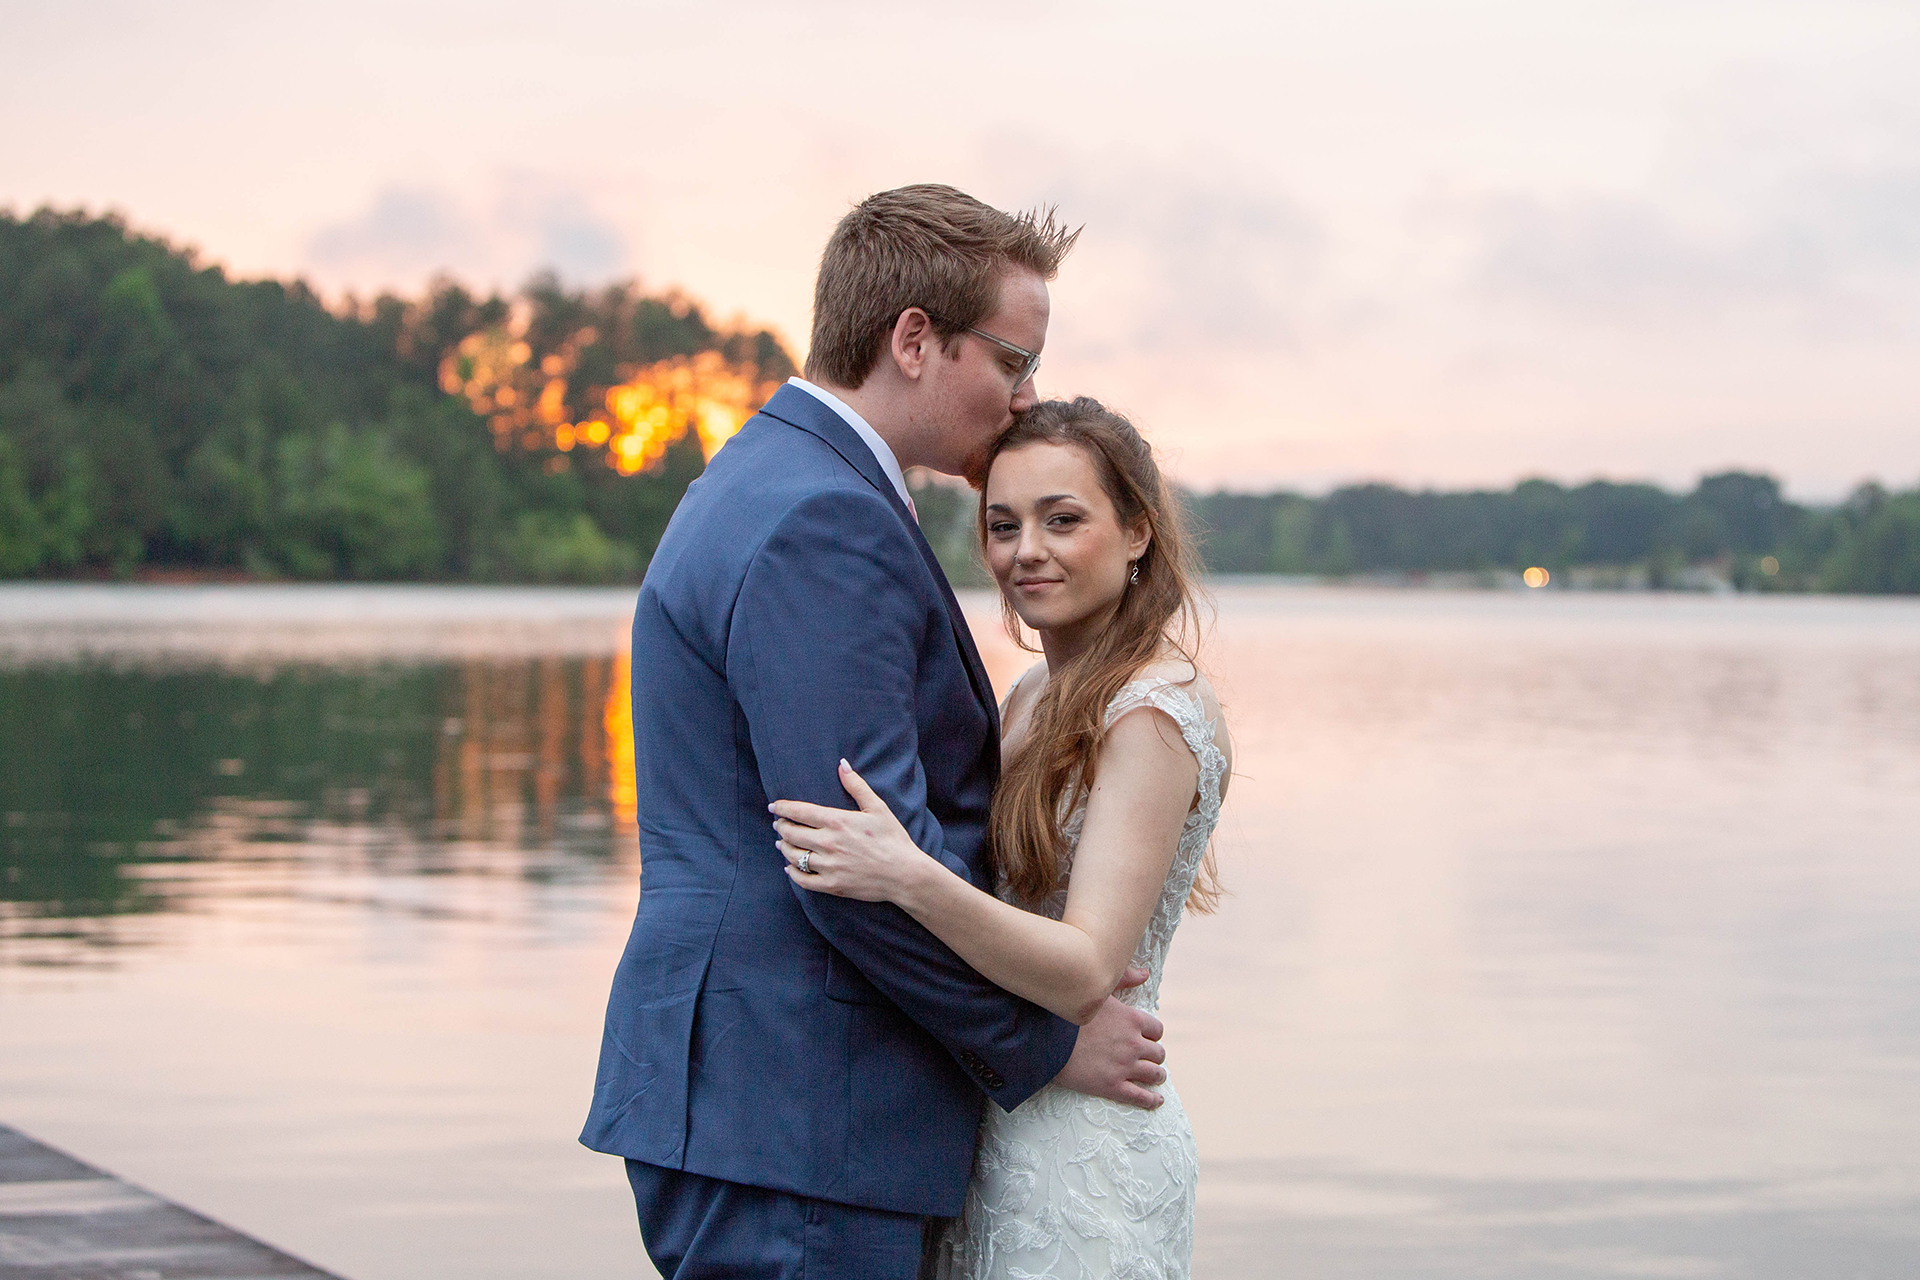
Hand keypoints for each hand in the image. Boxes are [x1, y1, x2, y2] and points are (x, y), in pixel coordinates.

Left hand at [770, 760, 926, 903]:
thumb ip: (856, 785)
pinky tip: (790, 868)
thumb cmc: (893, 839)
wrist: (904, 874)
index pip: (799, 811)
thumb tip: (842, 764)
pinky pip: (803, 880)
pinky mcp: (832, 885)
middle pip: (791, 833)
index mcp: (837, 821)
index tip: (774, 806)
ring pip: (793, 856)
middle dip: (781, 827)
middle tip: (779, 824)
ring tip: (782, 843)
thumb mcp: (877, 808)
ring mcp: (829, 866)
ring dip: (784, 848)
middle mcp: (828, 843)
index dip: (782, 808)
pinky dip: (792, 873)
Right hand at [1053, 966, 1166, 1108]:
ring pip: (1154, 1074)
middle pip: (1158, 1053)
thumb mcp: (1097, 990)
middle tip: (1149, 1058)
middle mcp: (1133, 1043)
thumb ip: (1123, 978)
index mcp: (1131, 1019)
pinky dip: (1152, 1100)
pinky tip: (1156, 1100)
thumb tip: (1145, 973)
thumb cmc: (1068, 1013)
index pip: (1156, 1030)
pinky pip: (1141, 1097)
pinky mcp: (1113, 1086)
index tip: (1146, 1038)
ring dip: (1157, 1075)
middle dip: (1155, 1055)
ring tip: (1155, 1077)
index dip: (1152, 1035)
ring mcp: (1124, 1066)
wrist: (1045, 1041)